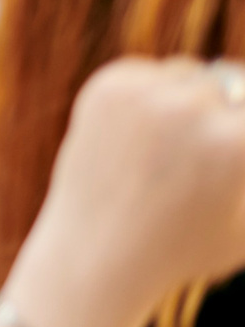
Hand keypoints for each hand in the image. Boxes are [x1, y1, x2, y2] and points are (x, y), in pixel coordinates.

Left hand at [18, 58, 244, 314]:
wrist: (97, 254)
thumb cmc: (186, 248)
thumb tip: (240, 135)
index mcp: (237, 143)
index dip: (239, 136)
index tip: (228, 148)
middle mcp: (191, 109)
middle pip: (233, 84)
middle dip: (226, 114)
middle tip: (202, 152)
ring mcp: (144, 94)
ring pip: (191, 73)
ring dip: (192, 99)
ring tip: (172, 148)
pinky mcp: (107, 87)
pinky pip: (148, 72)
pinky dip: (152, 95)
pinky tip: (142, 136)